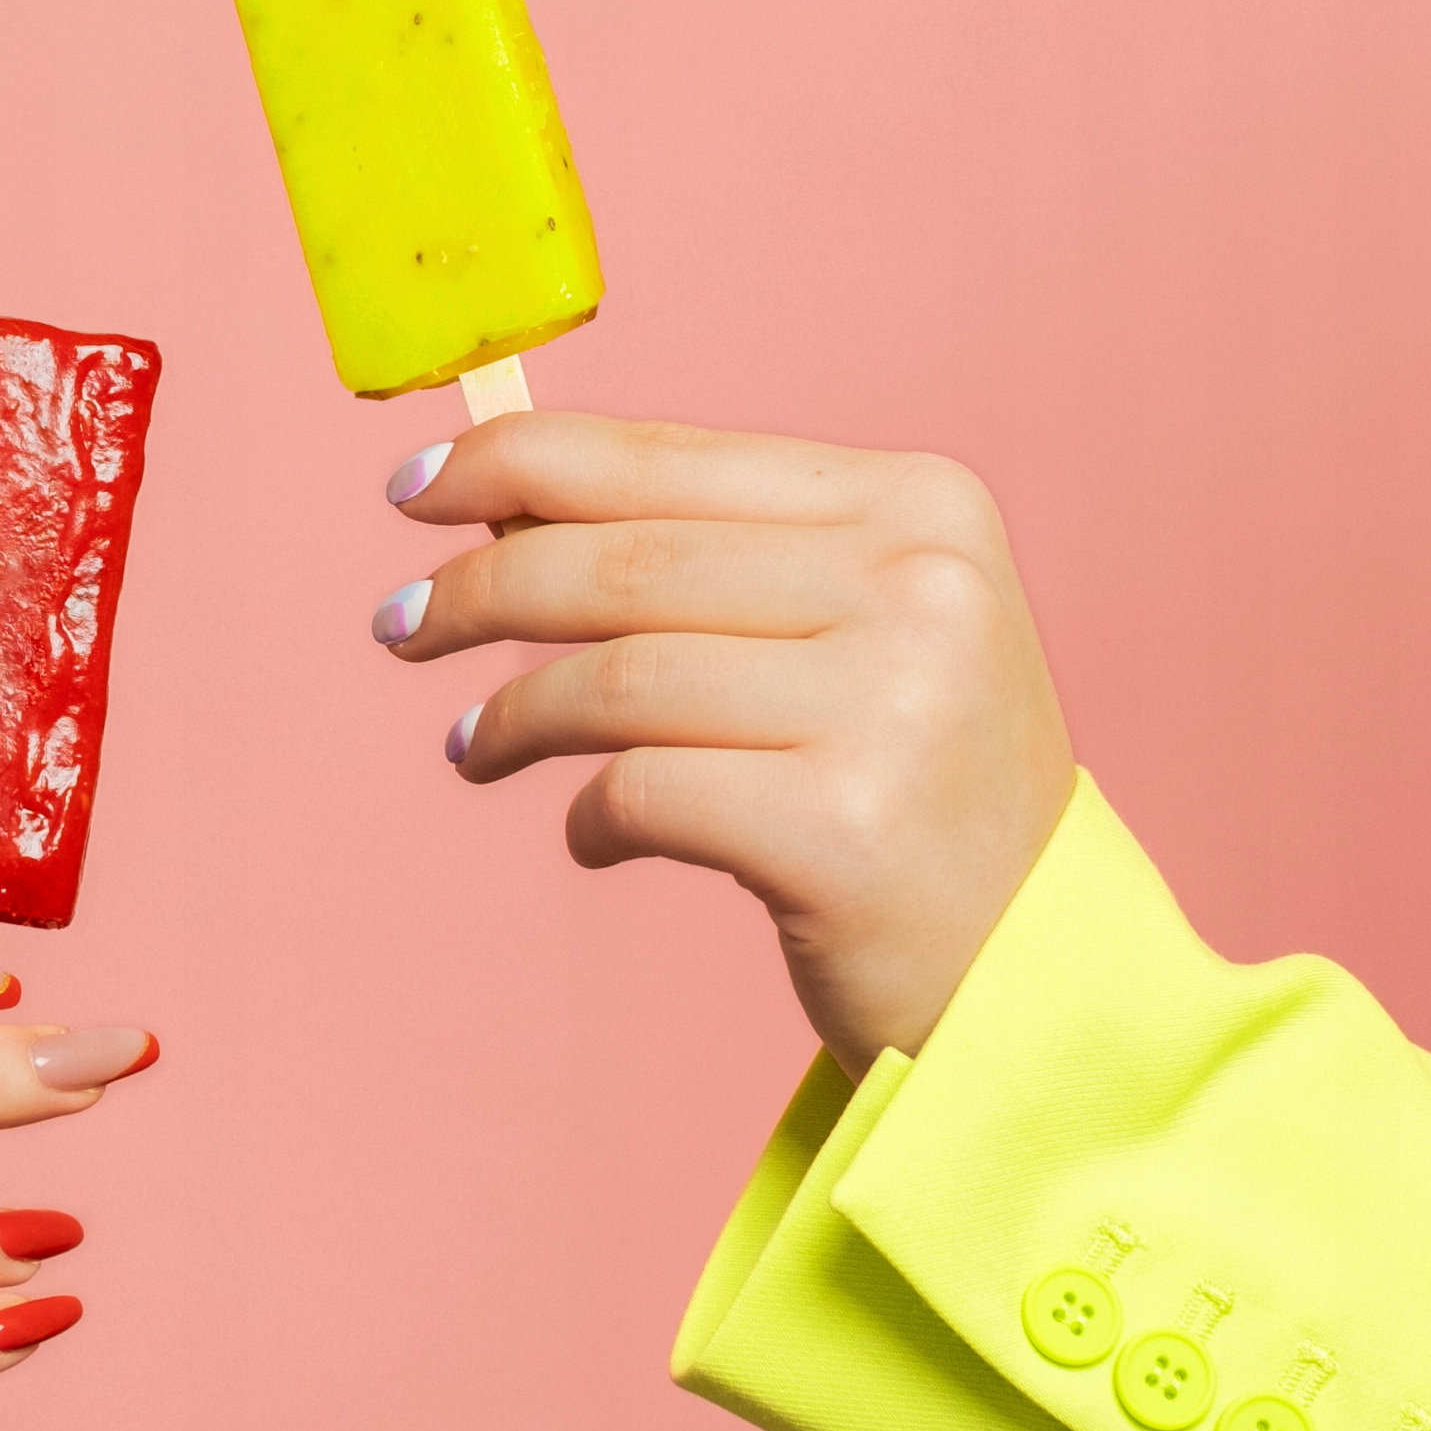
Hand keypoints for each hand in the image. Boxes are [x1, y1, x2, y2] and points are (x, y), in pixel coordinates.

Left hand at [374, 415, 1074, 1078]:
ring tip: (471, 748)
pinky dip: (585, 815)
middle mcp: (919, 585)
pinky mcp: (843, 828)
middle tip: (398, 626)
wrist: (1033, 973)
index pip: (668, 457)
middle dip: (478, 588)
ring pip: (615, 676)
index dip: (519, 462)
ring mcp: (891, 705)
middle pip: (620, 562)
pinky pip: (638, 791)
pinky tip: (588, 834)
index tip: (412, 488)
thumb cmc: (912, 795)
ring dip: (510, 714)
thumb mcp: (860, 636)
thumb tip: (503, 513)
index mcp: (922, 504)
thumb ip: (713, 564)